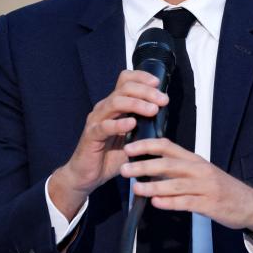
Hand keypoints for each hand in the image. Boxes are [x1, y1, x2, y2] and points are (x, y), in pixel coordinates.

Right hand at [49, 71, 168, 218]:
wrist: (87, 175)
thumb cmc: (110, 155)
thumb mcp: (132, 138)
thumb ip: (144, 126)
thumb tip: (165, 118)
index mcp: (114, 105)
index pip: (125, 80)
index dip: (141, 77)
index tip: (158, 83)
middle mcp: (104, 108)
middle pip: (124, 88)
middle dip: (146, 91)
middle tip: (163, 99)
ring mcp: (96, 120)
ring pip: (115, 103)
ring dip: (137, 104)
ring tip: (153, 110)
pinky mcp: (91, 136)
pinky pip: (104, 126)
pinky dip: (119, 124)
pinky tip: (132, 124)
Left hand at [120, 138, 252, 233]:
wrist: (249, 204)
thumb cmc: (221, 188)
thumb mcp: (200, 173)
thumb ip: (178, 169)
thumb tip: (150, 167)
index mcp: (194, 159)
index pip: (168, 146)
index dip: (147, 145)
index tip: (129, 148)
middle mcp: (199, 170)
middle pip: (168, 164)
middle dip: (144, 165)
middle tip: (125, 168)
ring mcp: (205, 187)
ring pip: (175, 184)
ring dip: (153, 186)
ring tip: (136, 188)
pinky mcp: (209, 204)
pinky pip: (187, 202)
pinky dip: (170, 203)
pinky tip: (156, 203)